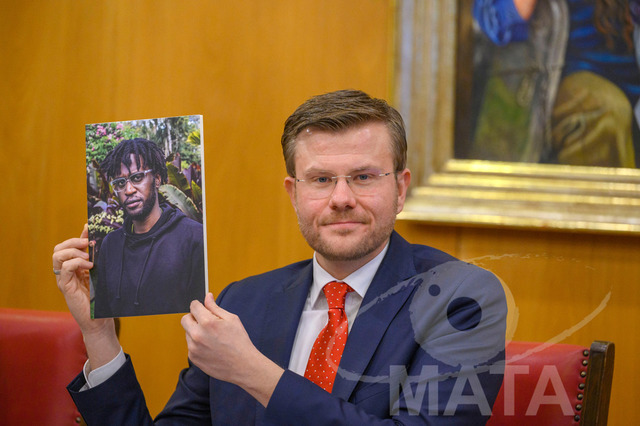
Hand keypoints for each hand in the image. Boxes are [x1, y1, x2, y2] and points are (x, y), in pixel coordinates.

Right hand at [52, 225, 119, 368]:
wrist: (99, 319)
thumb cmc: (101, 298)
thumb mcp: (102, 274)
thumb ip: (99, 260)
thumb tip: (102, 242)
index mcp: (75, 266)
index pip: (71, 245)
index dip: (79, 235)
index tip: (90, 228)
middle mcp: (67, 271)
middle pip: (59, 248)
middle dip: (73, 241)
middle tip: (88, 244)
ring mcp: (64, 278)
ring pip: (57, 255)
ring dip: (73, 251)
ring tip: (88, 257)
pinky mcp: (65, 287)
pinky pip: (64, 268)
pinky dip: (76, 263)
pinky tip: (90, 266)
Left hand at [182, 293, 283, 405]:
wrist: (243, 365)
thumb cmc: (240, 341)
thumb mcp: (231, 319)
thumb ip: (215, 307)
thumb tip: (207, 297)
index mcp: (207, 322)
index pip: (193, 306)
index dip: (198, 305)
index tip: (202, 307)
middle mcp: (197, 335)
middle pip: (185, 319)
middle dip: (193, 317)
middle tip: (206, 322)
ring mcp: (193, 348)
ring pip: (188, 333)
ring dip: (196, 331)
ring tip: (212, 337)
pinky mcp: (193, 358)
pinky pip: (190, 345)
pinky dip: (197, 344)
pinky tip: (211, 347)